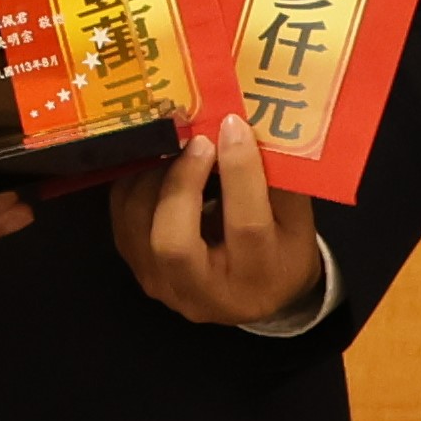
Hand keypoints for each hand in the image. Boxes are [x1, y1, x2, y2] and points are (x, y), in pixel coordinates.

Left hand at [110, 110, 320, 329]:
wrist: (254, 295)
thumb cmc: (281, 252)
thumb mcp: (297, 222)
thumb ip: (278, 180)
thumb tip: (249, 125)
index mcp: (257, 279)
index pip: (246, 226)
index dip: (239, 172)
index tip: (233, 126)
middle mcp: (203, 294)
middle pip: (174, 242)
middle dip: (181, 182)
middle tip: (197, 140)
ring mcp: (161, 285)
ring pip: (138, 226)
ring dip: (152, 175)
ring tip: (175, 142)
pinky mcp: (137, 269)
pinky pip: (123, 218)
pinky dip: (135, 182)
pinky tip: (156, 159)